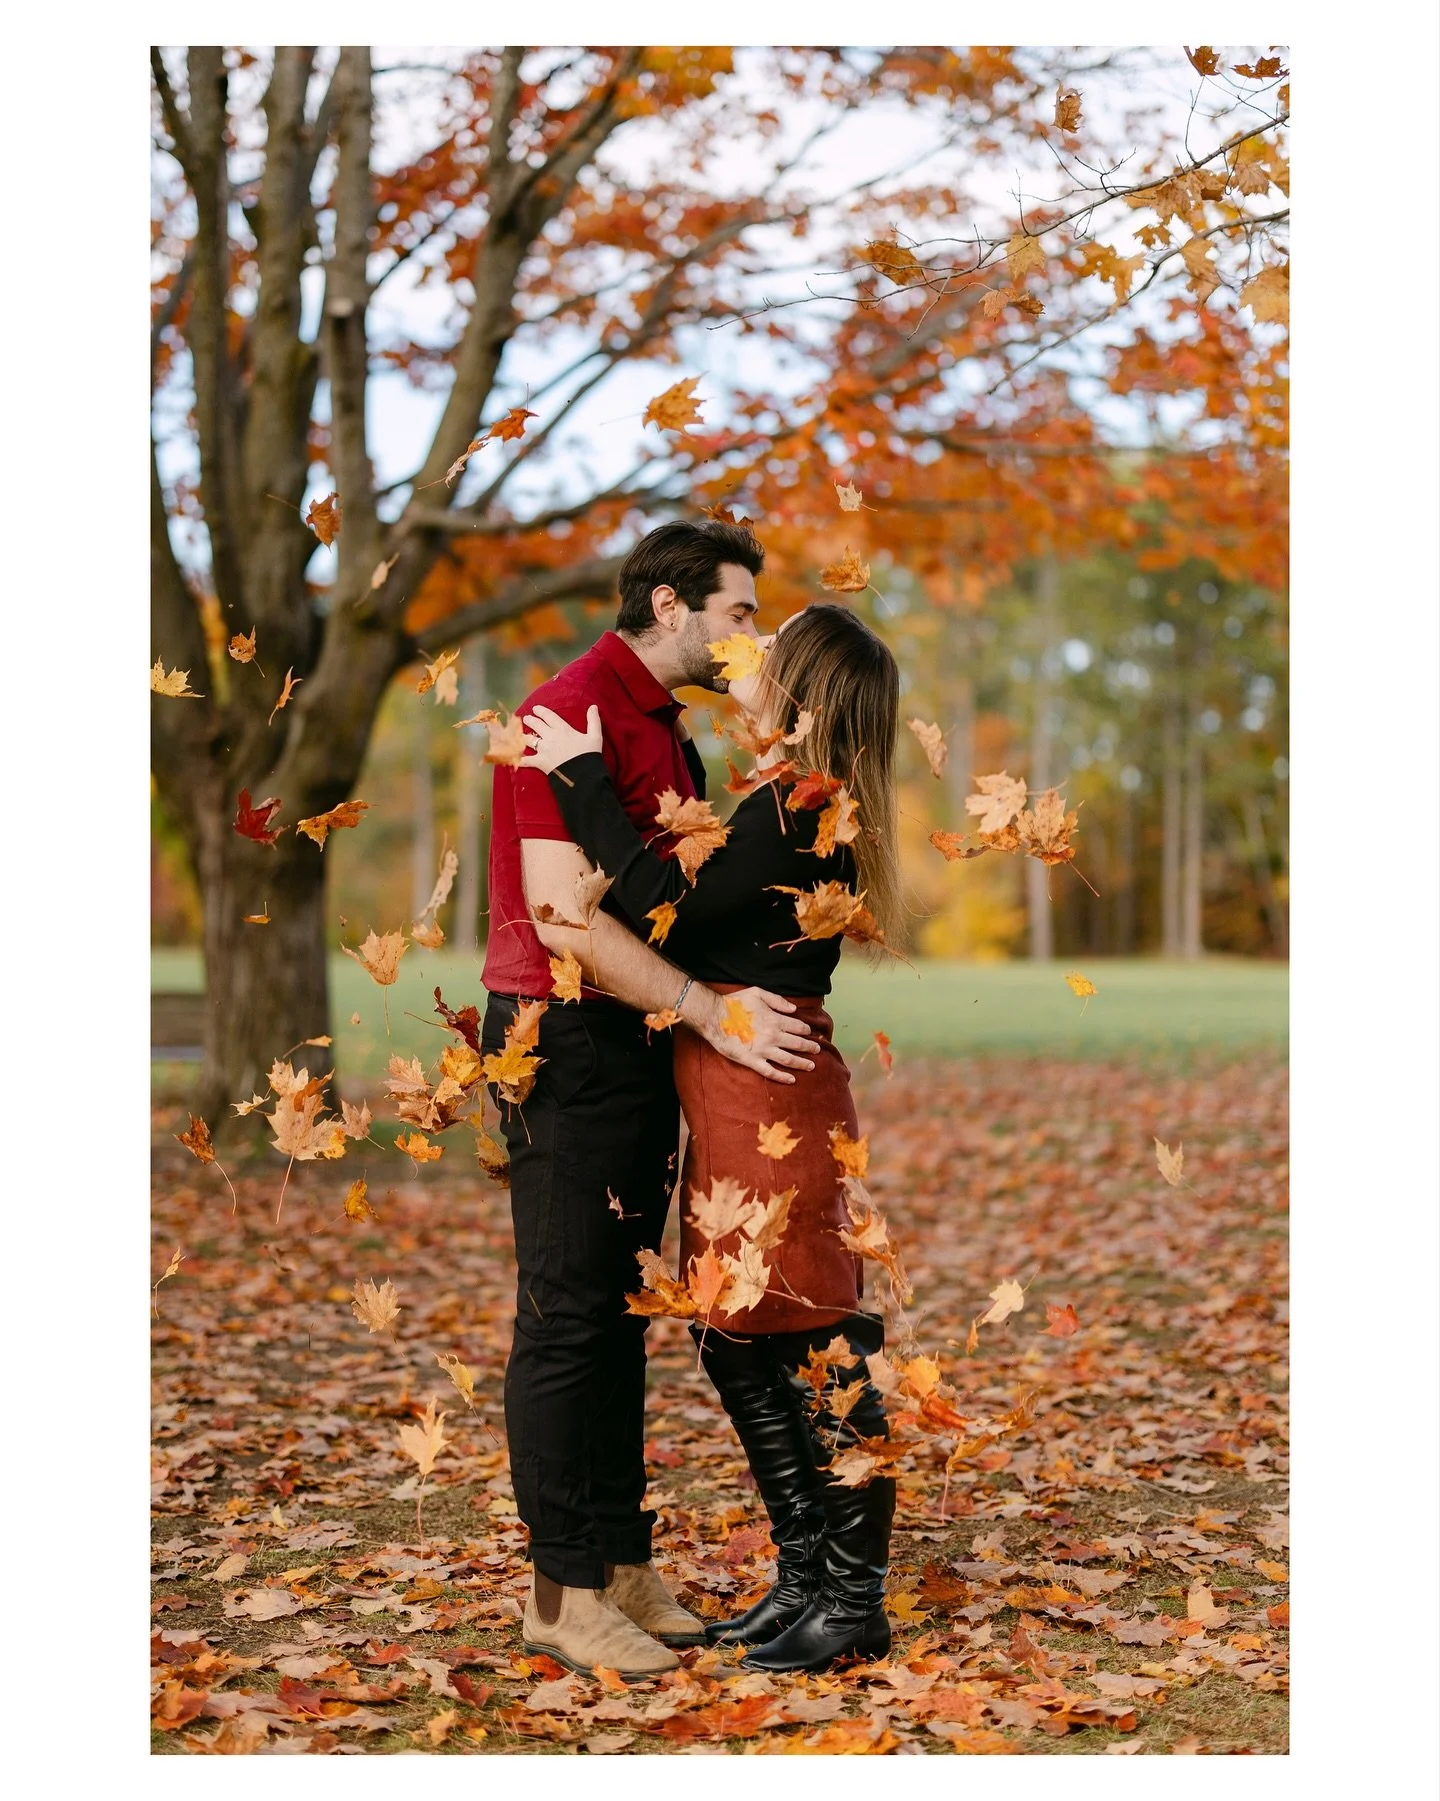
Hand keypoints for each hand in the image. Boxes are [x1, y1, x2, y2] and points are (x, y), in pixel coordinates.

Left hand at [520, 703, 602, 773]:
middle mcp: (550, 737)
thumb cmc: (589, 755)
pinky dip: (519, 759)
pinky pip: (526, 760)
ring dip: (522, 736)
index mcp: (562, 729)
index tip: (535, 708)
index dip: (541, 711)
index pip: (548, 716)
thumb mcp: (595, 736)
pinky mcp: (540, 762)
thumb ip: (593, 721)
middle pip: (536, 725)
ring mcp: (544, 749)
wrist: (582, 774)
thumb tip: (593, 707)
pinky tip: (514, 759)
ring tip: (518, 734)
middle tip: (526, 718)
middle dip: (530, 720)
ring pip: (528, 739)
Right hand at [691, 985, 815, 1083]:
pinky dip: (782, 1077)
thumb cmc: (734, 1003)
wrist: (714, 1017)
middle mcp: (772, 1036)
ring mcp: (763, 1050)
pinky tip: (792, 1079)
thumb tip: (794, 1009)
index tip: (810, 1033)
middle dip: (810, 1047)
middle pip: (797, 1044)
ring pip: (788, 1059)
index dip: (807, 1030)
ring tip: (811, 1066)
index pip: (798, 1027)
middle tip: (818, 1050)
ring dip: (802, 1063)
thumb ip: (777, 1000)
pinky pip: (770, 1072)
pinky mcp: (752, 1061)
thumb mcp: (757, 993)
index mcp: (774, 1019)